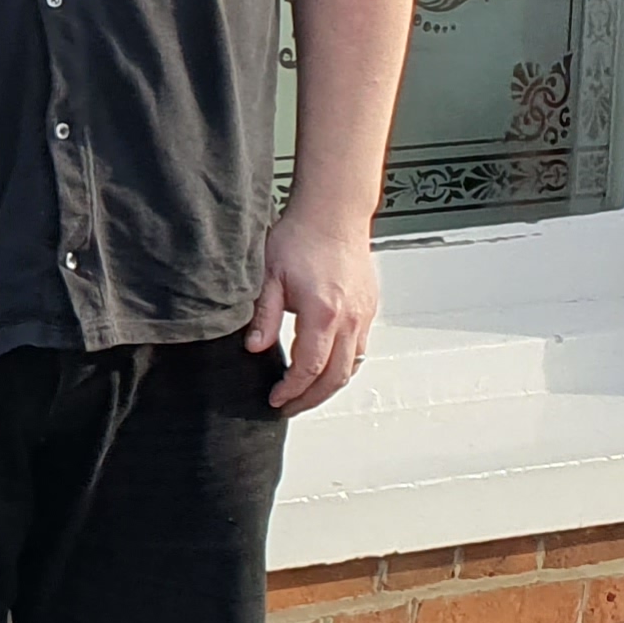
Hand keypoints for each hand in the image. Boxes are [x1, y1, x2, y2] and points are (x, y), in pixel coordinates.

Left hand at [250, 213, 376, 412]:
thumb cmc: (300, 238)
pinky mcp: (368, 309)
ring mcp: (364, 315)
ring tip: (304, 395)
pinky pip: (360, 349)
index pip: (309, 367)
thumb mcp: (268, 276)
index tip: (276, 399)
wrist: (332, 215)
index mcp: (323, 313)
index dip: (292, 389)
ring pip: (352, 366)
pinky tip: (326, 369)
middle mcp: (350, 319)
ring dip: (329, 386)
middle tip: (288, 407)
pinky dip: (344, 367)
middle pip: (335, 376)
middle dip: (311, 398)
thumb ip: (263, 316)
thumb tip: (255, 348)